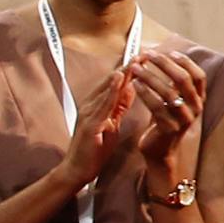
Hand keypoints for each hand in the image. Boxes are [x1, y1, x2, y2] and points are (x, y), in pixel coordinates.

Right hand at [58, 66, 136, 187]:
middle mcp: (91, 105)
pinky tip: (120, 80)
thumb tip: (130, 89)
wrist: (78, 169)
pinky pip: (102, 104)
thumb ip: (118, 107)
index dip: (130, 71)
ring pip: (106, 89)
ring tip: (134, 61)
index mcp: (98, 106)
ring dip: (121, 74)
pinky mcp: (89, 124)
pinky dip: (112, 91)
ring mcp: (89, 113)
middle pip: (111, 83)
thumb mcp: (111, 123)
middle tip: (143, 53)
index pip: (116, 85)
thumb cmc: (95, 148)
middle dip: (127, 67)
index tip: (145, 59)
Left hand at [130, 48, 206, 176]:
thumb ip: (174, 83)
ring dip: (150, 77)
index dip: (186, 62)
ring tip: (135, 68)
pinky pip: (157, 106)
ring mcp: (184, 119)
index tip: (169, 51)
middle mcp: (196, 108)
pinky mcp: (170, 128)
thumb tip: (167, 56)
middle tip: (148, 55)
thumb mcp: (173, 100)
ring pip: (169, 92)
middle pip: (184, 80)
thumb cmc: (163, 120)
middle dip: (165, 64)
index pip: (199, 75)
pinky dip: (145, 93)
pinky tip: (135, 84)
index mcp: (199, 99)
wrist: (160, 150)